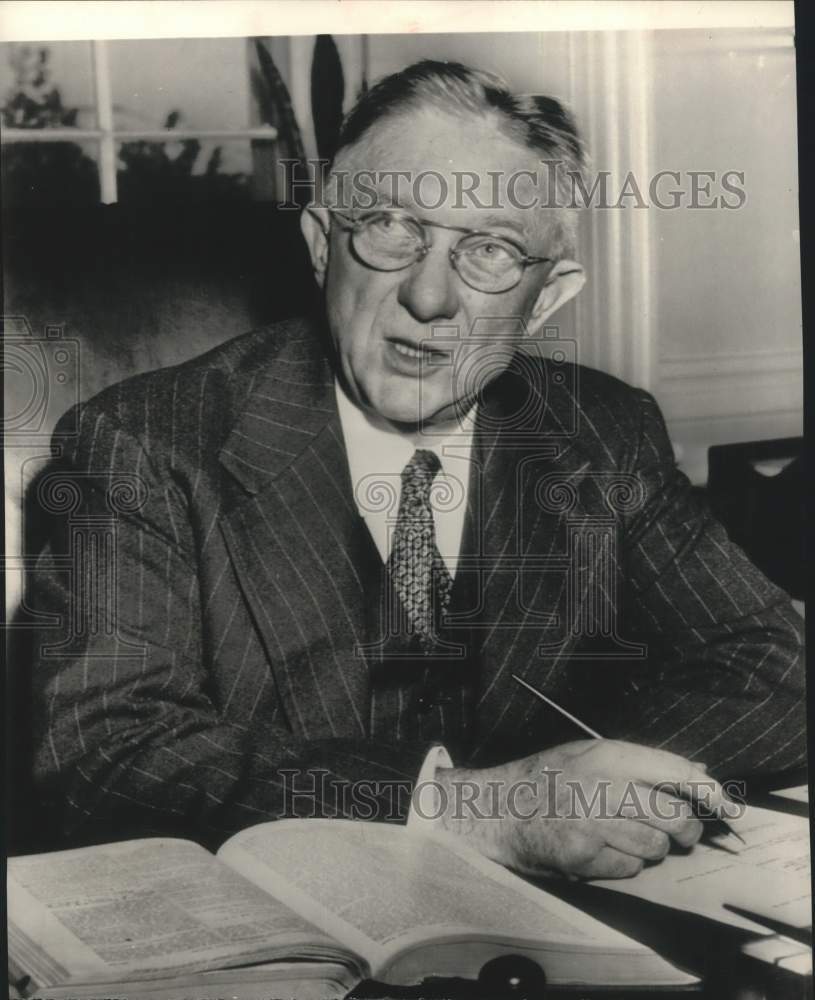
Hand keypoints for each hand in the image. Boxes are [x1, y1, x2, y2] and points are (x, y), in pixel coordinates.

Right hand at [435, 740, 725, 878]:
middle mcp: (600, 785)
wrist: (495, 808)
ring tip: (627, 836)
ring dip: (651, 849)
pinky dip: (624, 865)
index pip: (674, 769)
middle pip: (674, 815)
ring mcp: (590, 823)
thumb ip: (640, 762)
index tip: (728, 806)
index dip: (708, 790)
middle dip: (683, 828)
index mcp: (605, 754)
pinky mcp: (581, 856)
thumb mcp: (588, 753)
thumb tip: (697, 771)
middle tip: (677, 830)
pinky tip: (603, 850)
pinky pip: (629, 870)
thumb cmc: (544, 778)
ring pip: (656, 847)